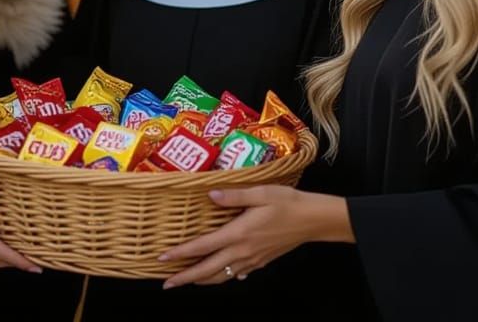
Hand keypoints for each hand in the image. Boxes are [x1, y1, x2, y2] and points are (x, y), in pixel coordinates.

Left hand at [159, 186, 350, 288]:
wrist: (314, 220)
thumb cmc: (288, 203)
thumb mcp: (260, 193)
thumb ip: (234, 196)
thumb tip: (210, 195)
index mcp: (238, 234)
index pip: (203, 247)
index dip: (181, 254)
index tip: (163, 258)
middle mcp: (242, 251)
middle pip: (207, 270)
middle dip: (185, 278)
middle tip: (167, 284)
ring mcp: (252, 260)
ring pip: (222, 276)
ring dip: (202, 281)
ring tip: (187, 282)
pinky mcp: (261, 261)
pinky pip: (237, 274)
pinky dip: (223, 277)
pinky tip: (220, 275)